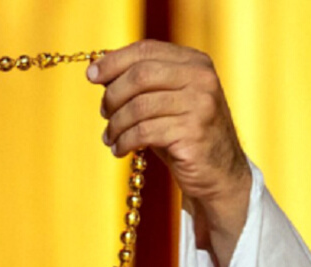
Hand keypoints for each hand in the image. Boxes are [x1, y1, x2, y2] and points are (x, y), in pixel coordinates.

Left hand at [89, 41, 252, 266]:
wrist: (218, 173)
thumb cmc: (183, 134)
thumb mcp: (165, 102)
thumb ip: (140, 84)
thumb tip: (98, 72)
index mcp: (195, 62)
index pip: (146, 50)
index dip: (114, 61)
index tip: (91, 76)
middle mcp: (201, 78)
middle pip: (140, 75)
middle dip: (113, 95)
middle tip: (104, 113)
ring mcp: (200, 105)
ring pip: (139, 106)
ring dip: (115, 124)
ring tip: (110, 137)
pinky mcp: (193, 133)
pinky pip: (144, 132)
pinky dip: (124, 142)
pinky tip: (119, 150)